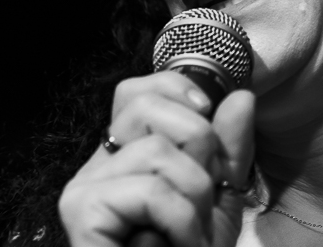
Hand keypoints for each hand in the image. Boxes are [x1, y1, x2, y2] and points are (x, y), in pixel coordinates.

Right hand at [59, 72, 254, 246]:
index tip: (208, 118)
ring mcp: (84, 187)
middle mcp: (98, 165)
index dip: (177, 91)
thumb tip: (240, 95)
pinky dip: (181, 222)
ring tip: (188, 237)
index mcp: (125, 156)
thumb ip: (230, 151)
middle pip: (144, 105)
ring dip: (194, 200)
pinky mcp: (82, 211)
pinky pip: (150, 189)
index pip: (138, 90)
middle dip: (197, 148)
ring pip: (157, 152)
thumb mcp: (219, 203)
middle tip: (201, 198)